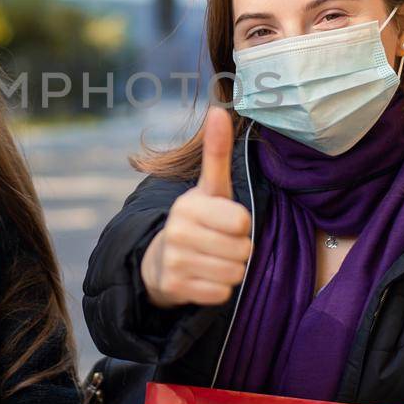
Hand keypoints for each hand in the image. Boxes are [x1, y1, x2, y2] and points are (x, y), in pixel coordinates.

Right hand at [141, 106, 252, 308]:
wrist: (161, 260)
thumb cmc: (198, 220)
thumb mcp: (209, 188)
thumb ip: (216, 153)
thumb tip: (219, 110)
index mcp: (188, 205)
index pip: (243, 221)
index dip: (241, 225)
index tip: (224, 222)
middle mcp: (177, 231)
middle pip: (242, 250)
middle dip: (238, 250)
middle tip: (219, 244)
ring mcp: (173, 261)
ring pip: (234, 273)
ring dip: (230, 270)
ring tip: (211, 260)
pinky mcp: (174, 287)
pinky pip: (221, 293)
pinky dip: (218, 289)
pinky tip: (203, 278)